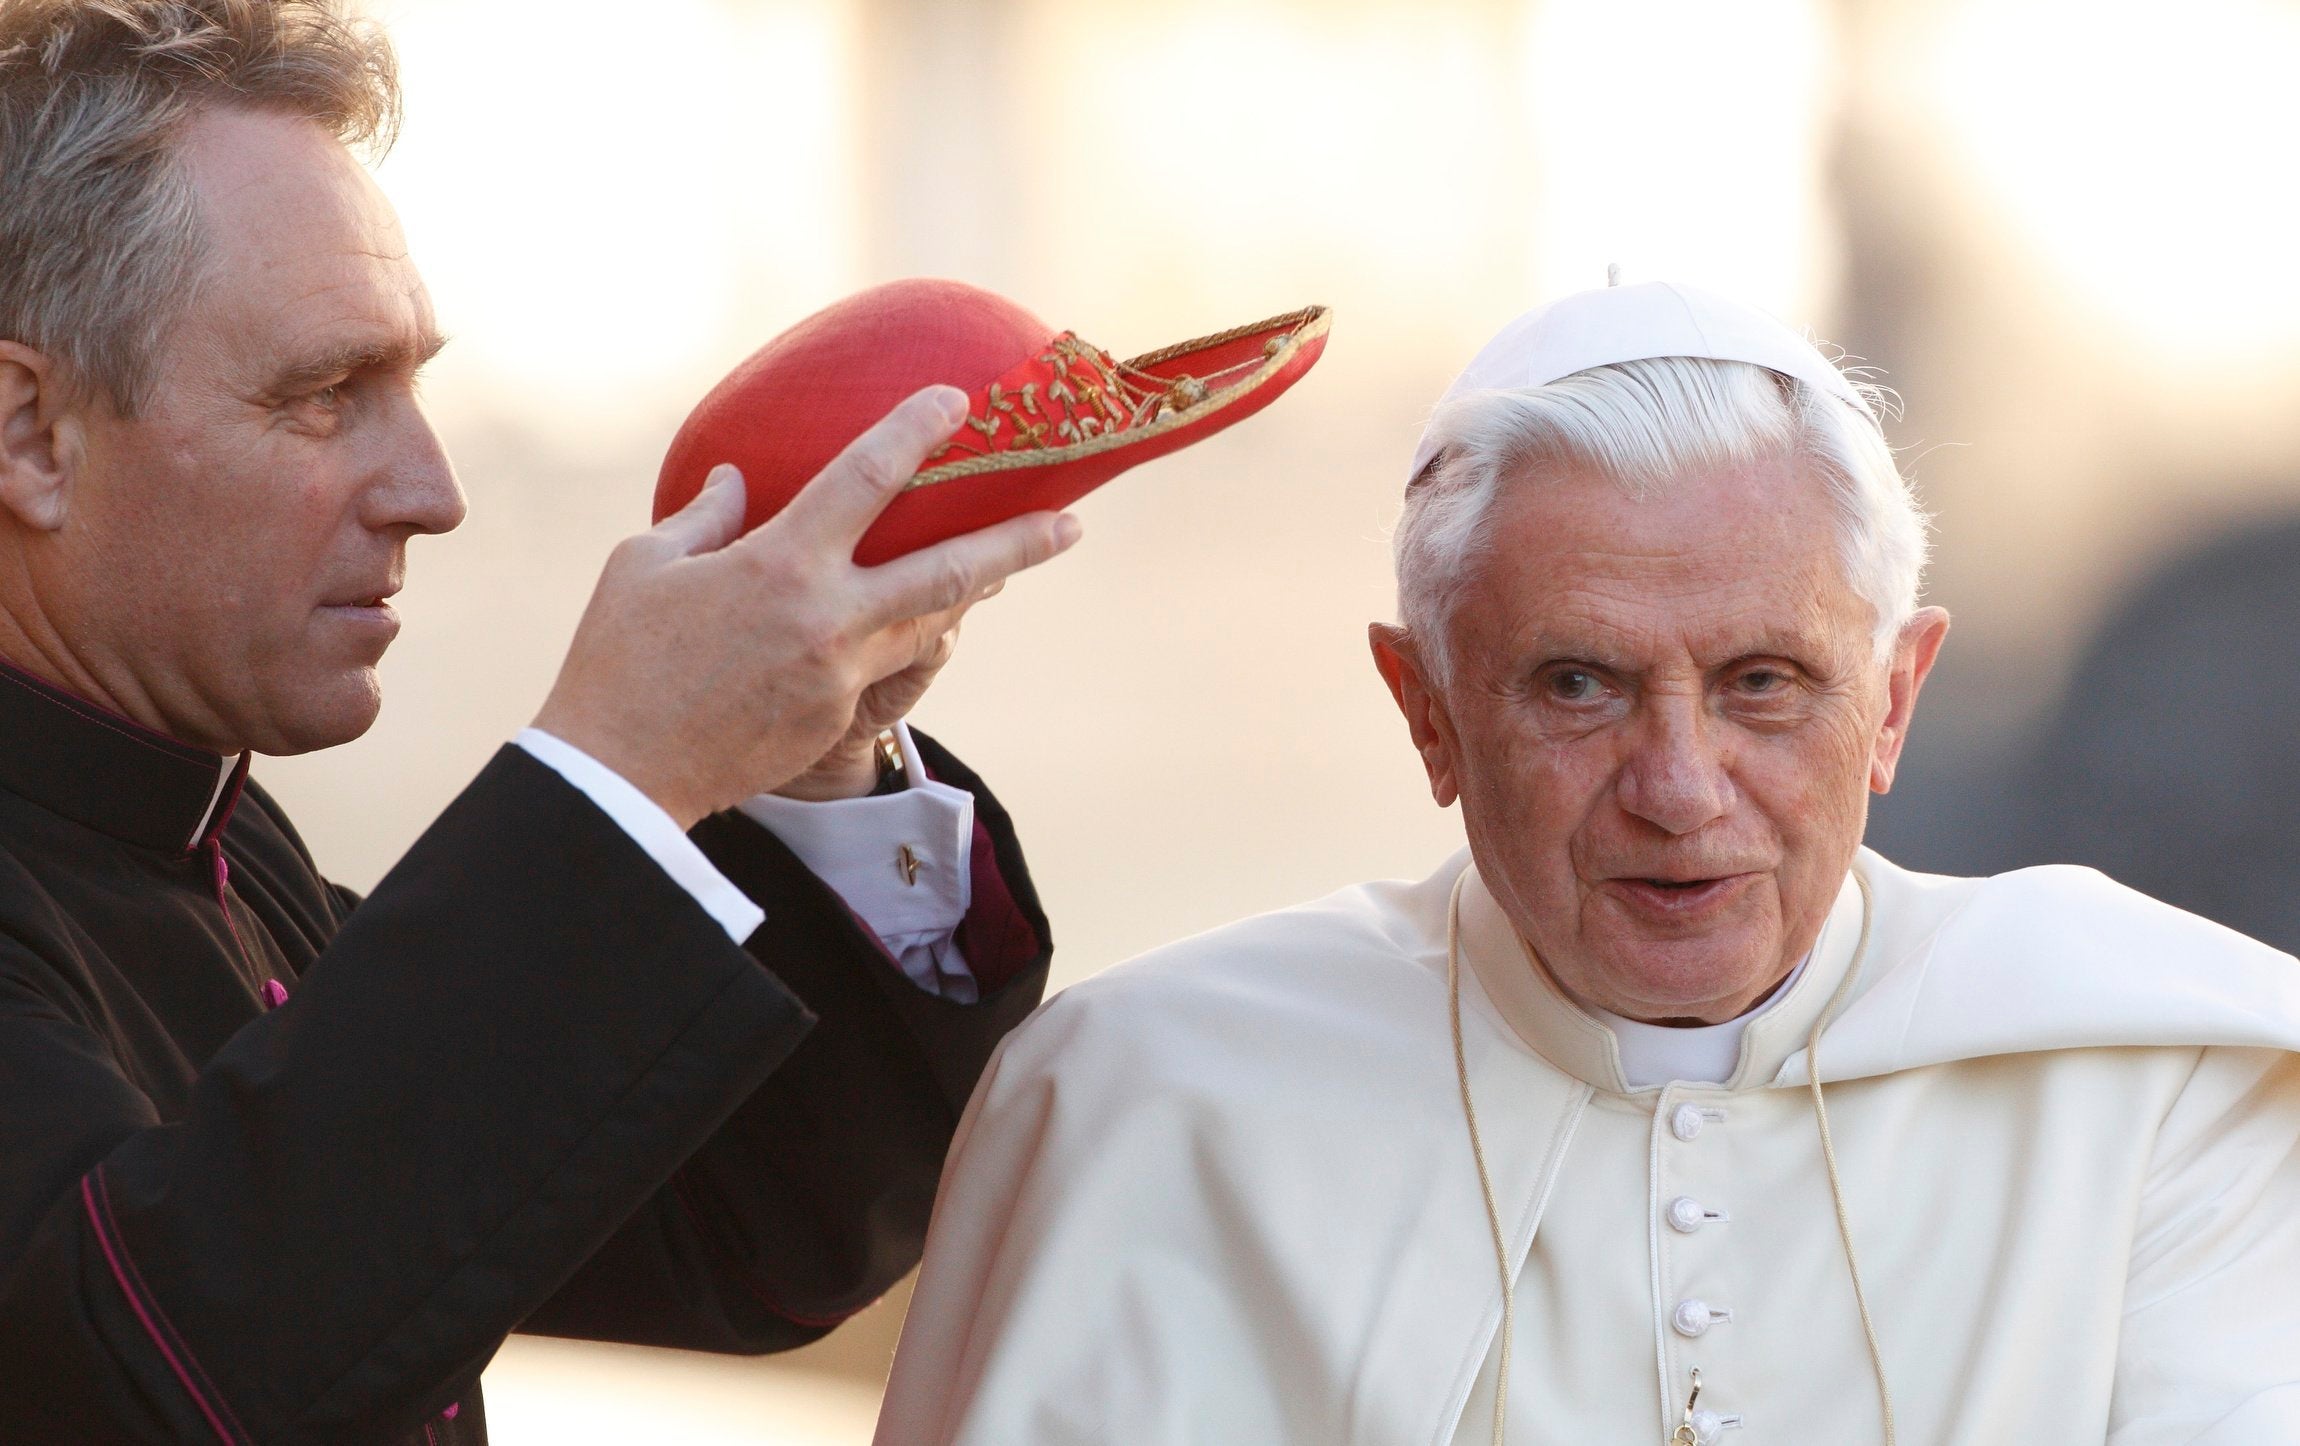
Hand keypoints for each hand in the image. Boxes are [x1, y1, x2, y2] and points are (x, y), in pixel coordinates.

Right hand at [532, 387, 1079, 828]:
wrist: (621, 773)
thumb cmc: (619, 658)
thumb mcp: (645, 564)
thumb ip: (705, 515)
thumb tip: (739, 481)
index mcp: (781, 562)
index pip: (869, 477)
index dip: (919, 431)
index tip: (959, 402)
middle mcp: (830, 617)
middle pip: (952, 570)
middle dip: (1021, 543)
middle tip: (1073, 522)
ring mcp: (840, 674)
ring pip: (930, 622)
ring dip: (972, 593)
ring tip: (1008, 567)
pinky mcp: (836, 717)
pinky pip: (886, 664)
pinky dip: (903, 635)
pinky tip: (913, 619)